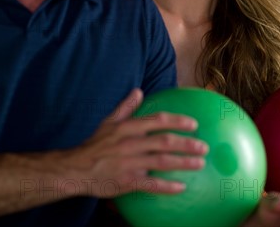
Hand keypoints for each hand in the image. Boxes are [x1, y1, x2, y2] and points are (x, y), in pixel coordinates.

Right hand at [65, 88, 208, 197]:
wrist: (75, 169)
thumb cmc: (94, 145)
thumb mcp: (108, 123)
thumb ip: (125, 107)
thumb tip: (138, 91)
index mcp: (127, 128)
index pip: (156, 120)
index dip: (177, 121)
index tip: (193, 124)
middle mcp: (130, 143)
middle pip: (164, 141)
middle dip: (187, 143)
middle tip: (204, 146)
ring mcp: (129, 163)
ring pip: (161, 161)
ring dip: (183, 163)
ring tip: (199, 164)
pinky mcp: (127, 181)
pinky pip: (151, 184)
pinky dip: (167, 186)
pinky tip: (181, 187)